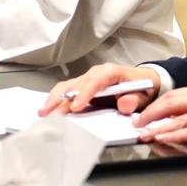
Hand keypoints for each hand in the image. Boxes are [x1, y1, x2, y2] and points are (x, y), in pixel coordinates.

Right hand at [39, 63, 159, 116]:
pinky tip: (49, 111)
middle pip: (74, 84)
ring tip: (43, 113)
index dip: (83, 94)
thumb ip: (135, 100)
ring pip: (66, 87)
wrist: (143, 82)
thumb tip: (124, 105)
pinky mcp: (83, 88)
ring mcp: (87, 80)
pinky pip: (67, 92)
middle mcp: (95, 74)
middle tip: (48, 112)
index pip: (94, 81)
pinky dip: (57, 101)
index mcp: (110, 72)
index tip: (75, 107)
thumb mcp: (144, 95)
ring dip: (54, 99)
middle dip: (60, 98)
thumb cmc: (142, 87)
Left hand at [134, 84, 186, 148]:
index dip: (155, 104)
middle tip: (137, 122)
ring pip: (176, 118)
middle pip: (170, 102)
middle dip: (151, 113)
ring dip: (157, 127)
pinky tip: (163, 138)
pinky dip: (173, 135)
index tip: (143, 112)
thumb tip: (172, 116)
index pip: (173, 94)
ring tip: (144, 134)